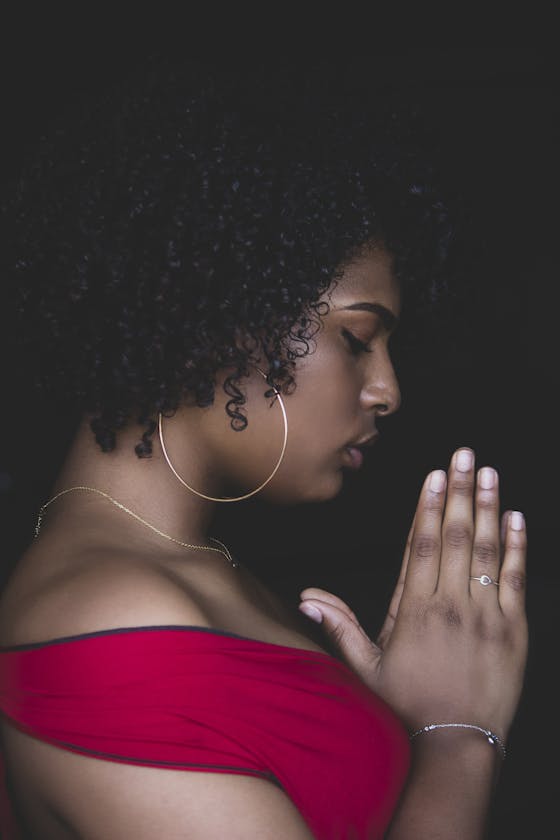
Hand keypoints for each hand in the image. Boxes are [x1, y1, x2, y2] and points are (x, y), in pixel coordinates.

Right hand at [298, 448, 527, 741]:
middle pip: (456, 536)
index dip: (429, 506)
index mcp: (415, 608)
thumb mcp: (365, 667)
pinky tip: (518, 519)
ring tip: (490, 474)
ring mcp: (485, 616)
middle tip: (465, 454)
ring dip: (490, 508)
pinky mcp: (513, 631)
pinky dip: (517, 548)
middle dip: (460, 490)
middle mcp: (450, 604)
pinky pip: (515, 580)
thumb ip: (339, 626)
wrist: (453, 747)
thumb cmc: (405, 706)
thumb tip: (307, 597)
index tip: (435, 475)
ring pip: (487, 550)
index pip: (422, 544)